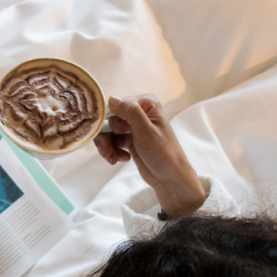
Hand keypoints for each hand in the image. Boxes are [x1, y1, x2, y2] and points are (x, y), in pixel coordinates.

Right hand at [94, 94, 206, 216]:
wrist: (169, 177)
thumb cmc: (163, 153)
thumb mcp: (146, 130)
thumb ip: (130, 112)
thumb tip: (111, 99)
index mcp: (146, 104)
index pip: (116, 105)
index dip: (109, 120)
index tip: (111, 135)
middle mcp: (139, 112)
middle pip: (110, 119)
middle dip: (107, 137)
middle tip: (108, 152)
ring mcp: (134, 127)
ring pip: (109, 132)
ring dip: (108, 146)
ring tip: (113, 158)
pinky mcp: (130, 140)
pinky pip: (113, 141)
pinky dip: (113, 151)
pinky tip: (123, 158)